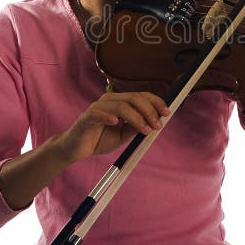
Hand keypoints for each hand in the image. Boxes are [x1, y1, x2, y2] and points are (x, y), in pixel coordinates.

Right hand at [55, 91, 169, 163]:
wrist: (77, 149)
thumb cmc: (99, 139)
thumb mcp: (123, 135)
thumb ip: (136, 128)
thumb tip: (154, 123)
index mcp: (120, 102)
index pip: (141, 96)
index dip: (156, 102)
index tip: (167, 112)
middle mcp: (110, 100)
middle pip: (134, 98)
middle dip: (150, 111)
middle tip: (157, 125)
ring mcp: (98, 107)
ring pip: (121, 105)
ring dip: (137, 118)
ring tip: (145, 130)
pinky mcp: (87, 116)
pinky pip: (99, 113)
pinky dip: (108, 116)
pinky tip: (116, 123)